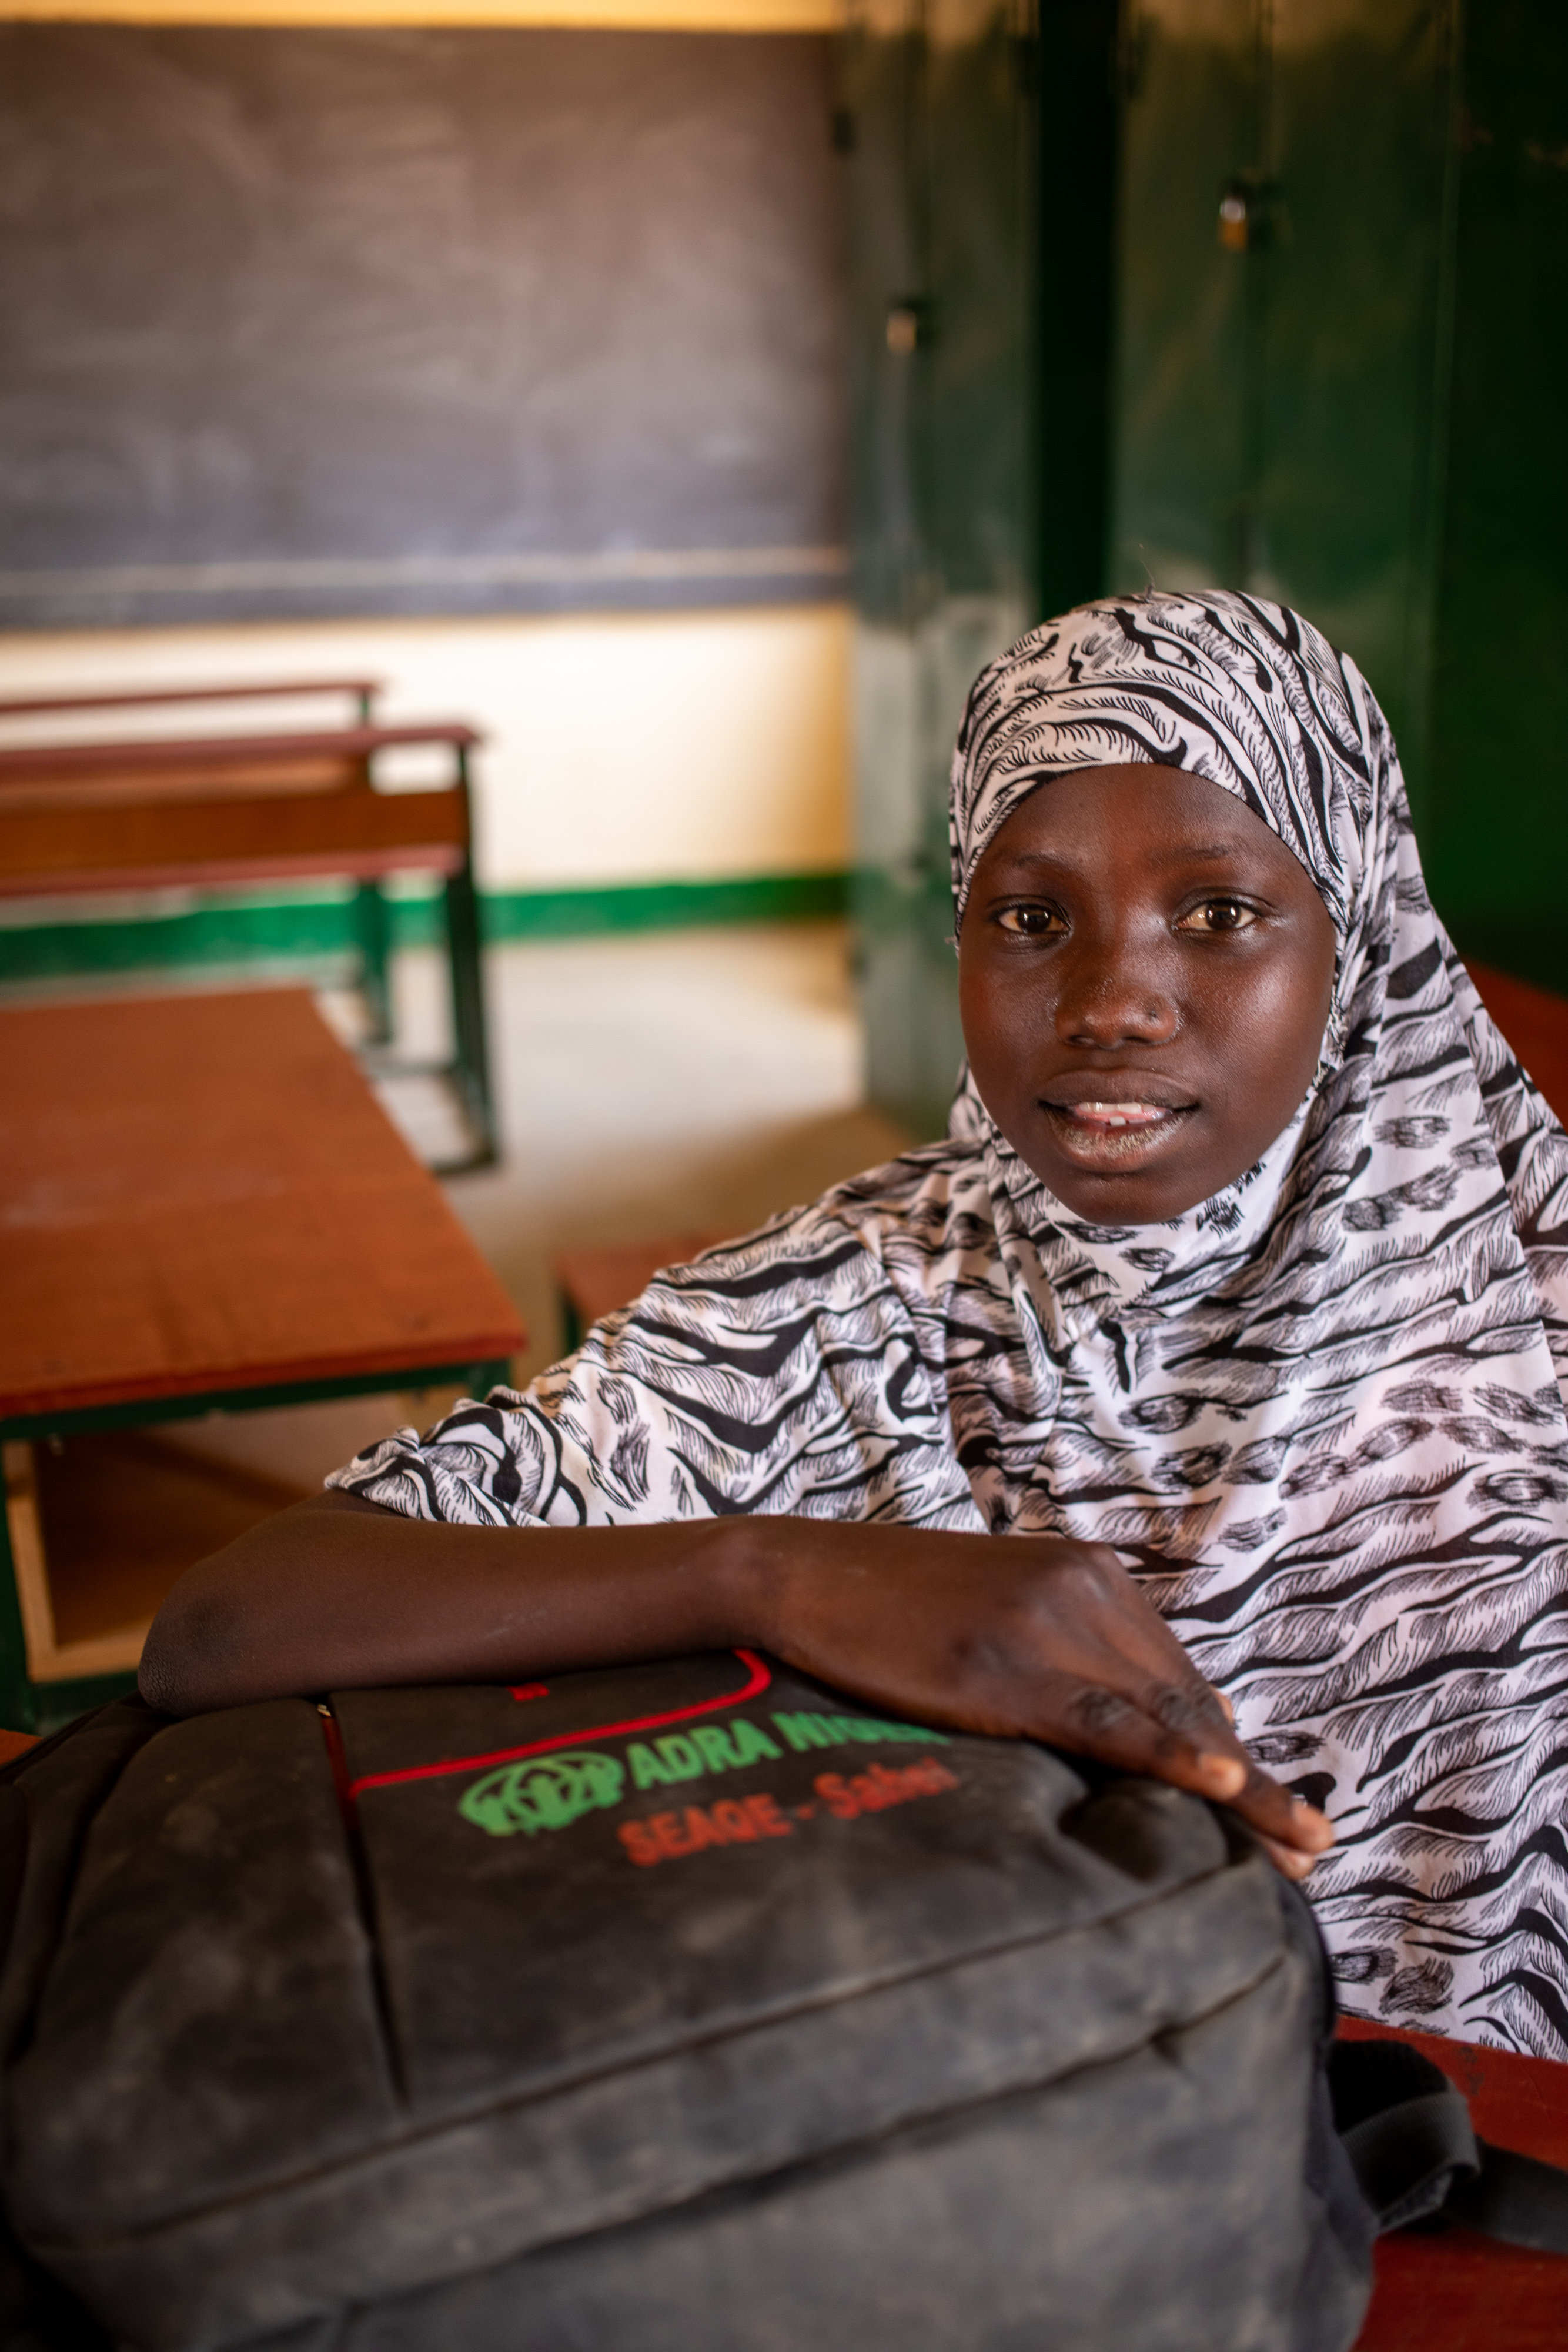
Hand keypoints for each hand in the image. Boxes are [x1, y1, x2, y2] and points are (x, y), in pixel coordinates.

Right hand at [749, 1522, 1331, 1875]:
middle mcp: (1083, 1588)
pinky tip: (1225, 1786)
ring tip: (1301, 1850)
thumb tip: (1125, 1733)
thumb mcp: (992, 1617)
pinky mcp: (1007, 1664)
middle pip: (1188, 1699)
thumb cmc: (883, 1608)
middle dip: (1252, 1780)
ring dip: (1241, 1789)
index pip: (1179, 1675)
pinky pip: (1109, 1718)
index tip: (1278, 1810)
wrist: (797, 1576)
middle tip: (1311, 1850)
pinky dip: (1173, 1755)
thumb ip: (1059, 1655)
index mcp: (1086, 1574)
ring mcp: (1047, 1622)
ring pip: (1166, 1715)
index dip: (1232, 1748)